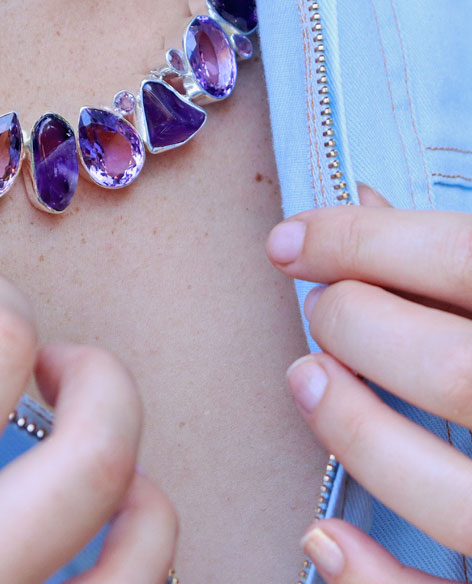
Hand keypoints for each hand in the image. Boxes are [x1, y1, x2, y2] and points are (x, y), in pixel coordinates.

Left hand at [267, 186, 471, 582]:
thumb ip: (457, 253)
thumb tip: (359, 196)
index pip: (465, 261)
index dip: (360, 241)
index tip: (287, 241)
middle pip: (449, 369)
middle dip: (355, 325)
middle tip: (323, 310)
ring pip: (451, 490)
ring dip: (353, 430)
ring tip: (307, 380)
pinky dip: (378, 579)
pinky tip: (325, 535)